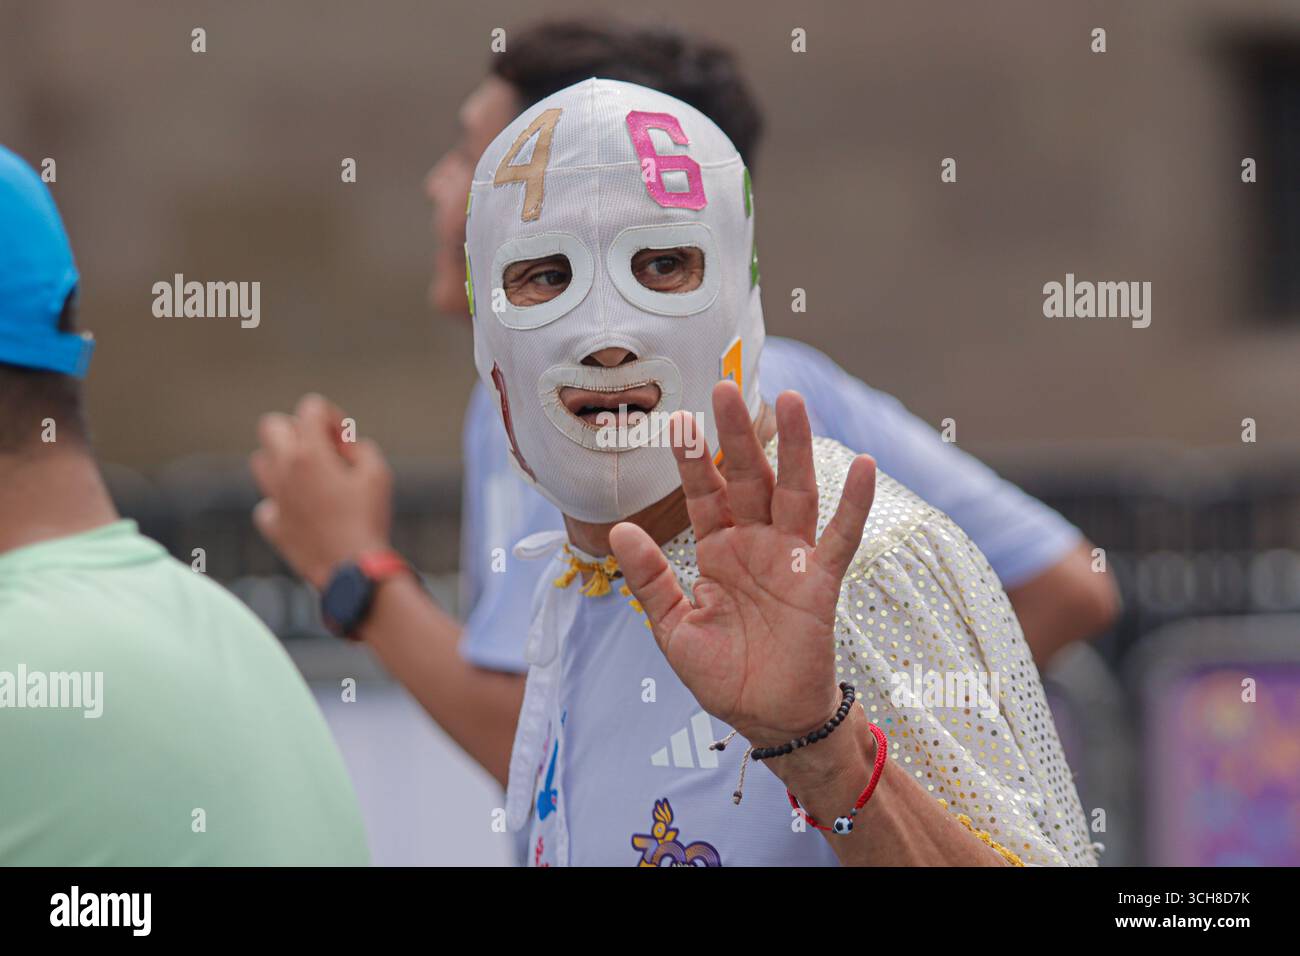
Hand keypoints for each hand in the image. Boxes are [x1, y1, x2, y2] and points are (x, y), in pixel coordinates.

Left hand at [250, 393, 392, 588]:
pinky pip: (267, 503)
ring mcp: (274, 498)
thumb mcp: (379, 474)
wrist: (352, 568)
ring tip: (310, 477)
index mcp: (309, 453)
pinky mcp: (272, 524)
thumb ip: (361, 447)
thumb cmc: (368, 519)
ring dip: (283, 461)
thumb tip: (345, 446)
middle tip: (322, 451)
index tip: (344, 439)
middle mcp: (284, 470)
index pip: (310, 408)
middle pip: (271, 425)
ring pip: (261, 461)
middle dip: (297, 430)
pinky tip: (304, 512)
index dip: (331, 417)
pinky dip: (282, 502)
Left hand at [610, 382, 876, 748]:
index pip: (706, 493)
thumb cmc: (722, 673)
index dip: (694, 459)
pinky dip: (854, 504)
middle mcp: (756, 543)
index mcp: (718, 550)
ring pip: (795, 492)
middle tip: (726, 388)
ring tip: (793, 401)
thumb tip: (620, 529)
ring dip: (796, 448)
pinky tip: (863, 466)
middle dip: (739, 435)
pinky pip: (841, 538)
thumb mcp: (673, 627)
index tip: (680, 420)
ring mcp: (792, 558)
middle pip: (750, 477)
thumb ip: (650, 579)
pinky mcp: (822, 582)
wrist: (768, 717)